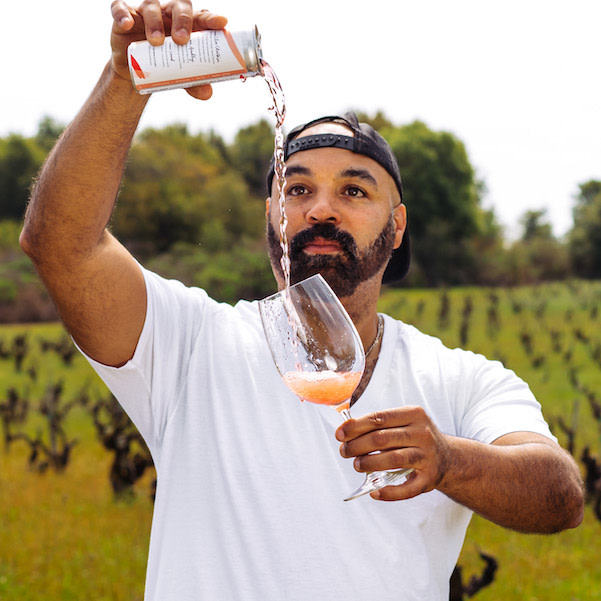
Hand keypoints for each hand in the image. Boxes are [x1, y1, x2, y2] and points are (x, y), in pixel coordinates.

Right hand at [109, 1, 227, 98]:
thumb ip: (194, 82)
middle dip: (182, 21)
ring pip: (151, 7)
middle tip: (182, 40)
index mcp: (187, 24)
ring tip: (157, 42)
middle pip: (178, 7)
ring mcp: (145, 13)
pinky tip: (127, 24)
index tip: (221, 23)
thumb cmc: (165, 67)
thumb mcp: (180, 76)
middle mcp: (168, 13)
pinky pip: (120, 8)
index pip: (201, 16)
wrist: (136, 74)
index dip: (211, 18)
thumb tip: (208, 94)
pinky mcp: (124, 17)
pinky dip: (122, 14)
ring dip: (154, 22)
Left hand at [336, 406, 451, 500]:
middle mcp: (423, 433)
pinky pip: (407, 489)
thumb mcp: (404, 422)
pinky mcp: (430, 478)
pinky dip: (389, 492)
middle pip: (383, 438)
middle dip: (358, 446)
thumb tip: (346, 431)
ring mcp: (428, 456)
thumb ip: (379, 425)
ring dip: (369, 464)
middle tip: (344, 451)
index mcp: (414, 414)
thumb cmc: (415, 438)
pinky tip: (375, 492)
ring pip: (393, 460)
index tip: (340, 434)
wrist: (448, 457)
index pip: (379, 418)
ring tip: (357, 465)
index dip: (356, 426)